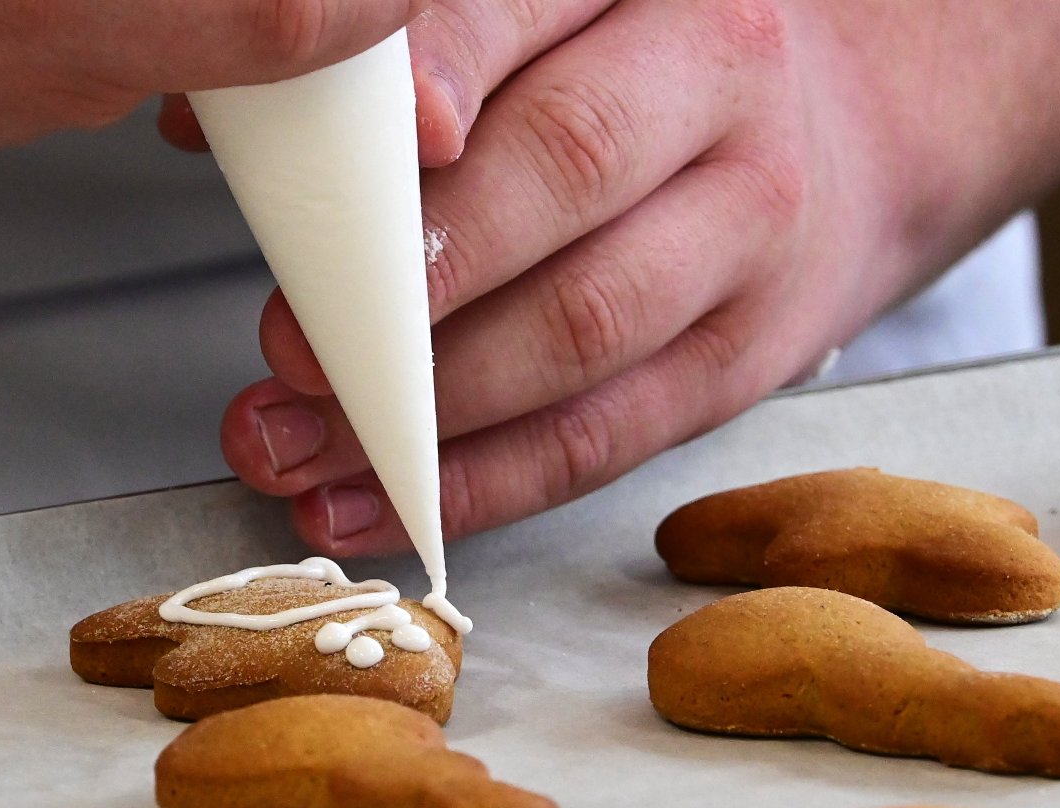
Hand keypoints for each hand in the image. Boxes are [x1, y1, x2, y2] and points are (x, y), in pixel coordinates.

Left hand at [198, 0, 914, 556]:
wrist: (854, 132)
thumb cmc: (644, 66)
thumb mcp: (550, 14)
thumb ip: (400, 55)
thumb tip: (204, 117)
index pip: (521, 7)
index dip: (436, 73)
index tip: (348, 148)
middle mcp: (715, 82)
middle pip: (565, 167)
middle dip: (411, 272)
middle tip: (291, 342)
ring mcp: (748, 226)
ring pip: (580, 326)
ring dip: (423, 408)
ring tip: (294, 445)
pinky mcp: (745, 357)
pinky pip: (602, 437)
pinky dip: (476, 486)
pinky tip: (368, 505)